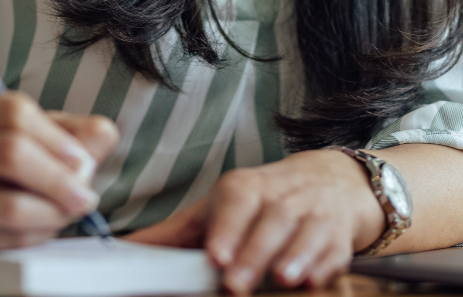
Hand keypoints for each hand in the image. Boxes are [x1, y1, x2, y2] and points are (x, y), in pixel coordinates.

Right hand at [0, 93, 118, 249]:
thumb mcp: (27, 137)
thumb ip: (70, 132)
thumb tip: (103, 133)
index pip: (14, 112)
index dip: (57, 138)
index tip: (83, 159)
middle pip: (11, 153)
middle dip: (59, 178)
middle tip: (84, 195)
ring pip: (10, 204)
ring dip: (53, 212)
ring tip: (66, 212)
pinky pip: (4, 238)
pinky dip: (35, 234)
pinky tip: (42, 225)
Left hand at [128, 149, 383, 292]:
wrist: (329, 180)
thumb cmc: (261, 201)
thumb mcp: (218, 208)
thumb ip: (173, 234)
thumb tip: (124, 252)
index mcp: (245, 188)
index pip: (237, 201)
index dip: (228, 228)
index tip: (215, 256)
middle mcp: (281, 196)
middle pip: (271, 219)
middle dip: (255, 251)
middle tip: (237, 283)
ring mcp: (313, 214)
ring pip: (307, 230)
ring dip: (296, 255)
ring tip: (283, 278)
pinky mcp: (338, 235)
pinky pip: (335, 248)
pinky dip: (326, 264)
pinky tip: (315, 279)